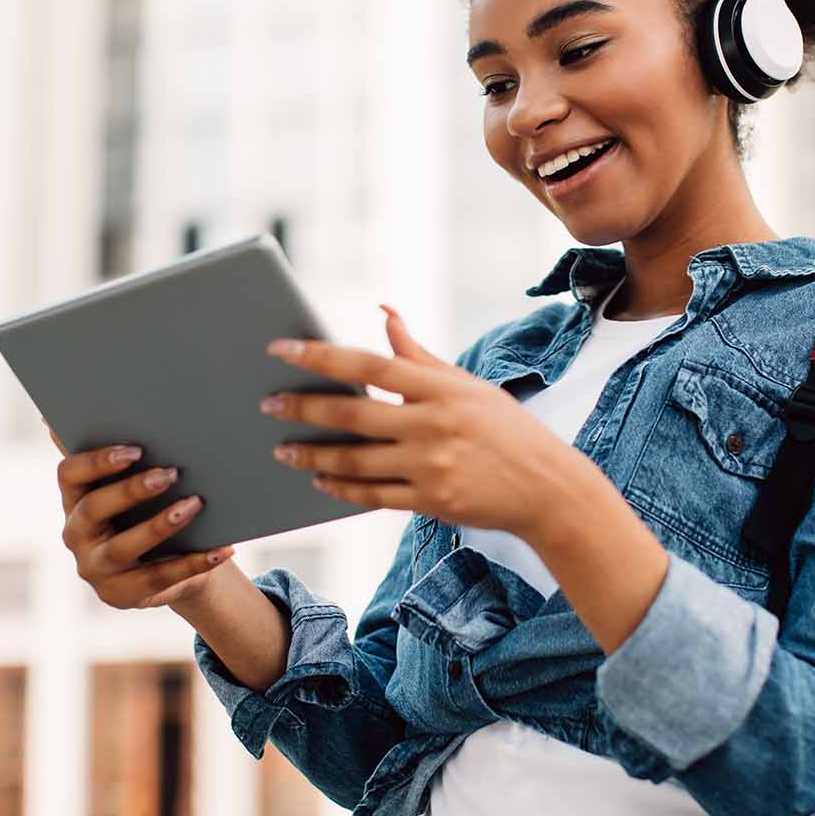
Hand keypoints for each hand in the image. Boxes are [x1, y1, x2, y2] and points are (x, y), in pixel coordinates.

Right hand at [49, 426, 237, 609]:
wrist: (160, 566)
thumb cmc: (143, 510)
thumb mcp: (129, 483)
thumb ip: (115, 453)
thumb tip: (68, 411)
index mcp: (74, 498)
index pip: (69, 475)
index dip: (97, 462)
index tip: (135, 450)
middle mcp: (76, 534)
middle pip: (93, 510)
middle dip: (131, 491)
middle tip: (171, 474)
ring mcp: (96, 568)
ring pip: (123, 548)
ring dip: (159, 526)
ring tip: (195, 506)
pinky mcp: (123, 595)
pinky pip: (159, 579)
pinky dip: (194, 563)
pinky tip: (223, 548)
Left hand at [257, 303, 603, 543]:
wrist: (547, 487)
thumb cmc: (504, 428)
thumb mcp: (467, 385)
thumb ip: (419, 355)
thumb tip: (385, 314)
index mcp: (440, 387)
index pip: (369, 365)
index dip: (321, 357)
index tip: (282, 349)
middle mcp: (434, 424)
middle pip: (353, 415)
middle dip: (303, 408)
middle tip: (267, 403)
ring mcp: (432, 465)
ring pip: (355, 461)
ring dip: (312, 454)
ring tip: (282, 448)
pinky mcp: (431, 501)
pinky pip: (373, 495)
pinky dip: (341, 487)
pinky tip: (318, 479)